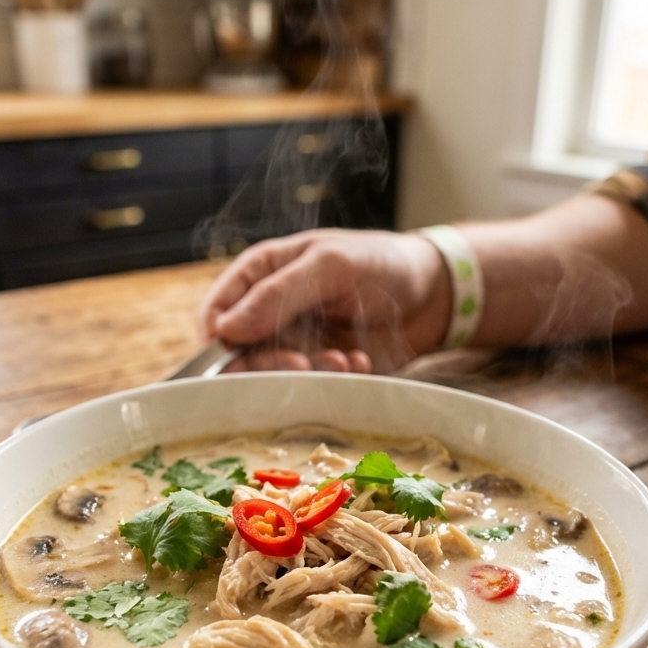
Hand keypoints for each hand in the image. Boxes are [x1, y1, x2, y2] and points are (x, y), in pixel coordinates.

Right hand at [199, 229, 450, 372]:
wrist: (432, 293)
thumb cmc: (379, 263)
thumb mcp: (330, 266)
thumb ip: (279, 295)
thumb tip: (228, 329)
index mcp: (261, 273)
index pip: (215, 311)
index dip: (217, 340)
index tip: (234, 358)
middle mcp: (269, 310)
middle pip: (239, 352)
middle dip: (269, 363)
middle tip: (302, 364)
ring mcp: (293, 340)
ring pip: (272, 373)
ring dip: (303, 373)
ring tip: (343, 360)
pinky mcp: (317, 365)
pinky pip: (306, 384)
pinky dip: (329, 379)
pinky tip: (358, 361)